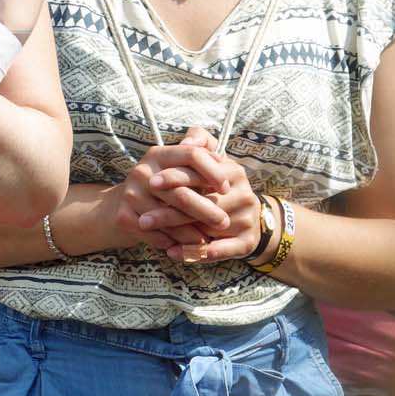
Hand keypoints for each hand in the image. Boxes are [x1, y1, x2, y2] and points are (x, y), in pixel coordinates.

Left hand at [149, 127, 264, 263]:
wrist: (250, 216)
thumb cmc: (220, 187)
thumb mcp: (214, 162)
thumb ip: (201, 144)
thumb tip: (187, 142)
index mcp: (234, 172)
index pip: (203, 174)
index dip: (176, 177)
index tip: (152, 183)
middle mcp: (244, 195)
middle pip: (203, 204)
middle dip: (170, 212)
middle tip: (144, 218)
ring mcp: (247, 220)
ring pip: (209, 229)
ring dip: (179, 235)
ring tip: (157, 239)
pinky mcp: (247, 242)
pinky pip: (219, 250)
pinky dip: (195, 253)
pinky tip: (174, 253)